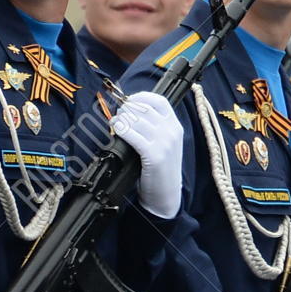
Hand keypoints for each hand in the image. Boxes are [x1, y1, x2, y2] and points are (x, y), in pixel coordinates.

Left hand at [111, 91, 183, 218]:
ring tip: (115, 122)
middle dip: (126, 108)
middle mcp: (172, 132)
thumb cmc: (159, 169)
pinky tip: (116, 130)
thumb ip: (152, 127)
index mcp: (175, 126)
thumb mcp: (163, 144)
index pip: (159, 101)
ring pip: (136, 120)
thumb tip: (129, 110)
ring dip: (121, 118)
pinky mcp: (155, 155)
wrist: (165, 194)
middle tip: (117, 114)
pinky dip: (121, 129)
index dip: (140, 97)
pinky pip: (133, 135)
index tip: (128, 100)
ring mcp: (164, 143)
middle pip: (144, 109)